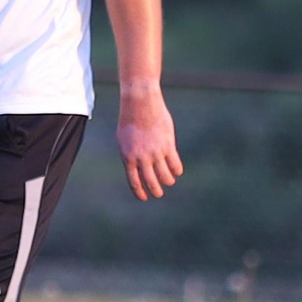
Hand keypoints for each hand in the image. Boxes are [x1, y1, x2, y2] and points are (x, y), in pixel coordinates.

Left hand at [116, 85, 181, 201]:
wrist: (140, 102)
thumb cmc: (130, 119)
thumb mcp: (124, 139)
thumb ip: (130, 154)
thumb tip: (136, 167)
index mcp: (128, 158)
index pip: (134, 182)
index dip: (140, 193)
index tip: (145, 198)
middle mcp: (142, 158)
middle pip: (151, 182)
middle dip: (156, 191)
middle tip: (159, 193)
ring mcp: (155, 152)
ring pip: (165, 176)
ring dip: (168, 181)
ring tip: (169, 181)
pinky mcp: (168, 145)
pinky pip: (175, 164)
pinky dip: (177, 170)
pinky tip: (177, 171)